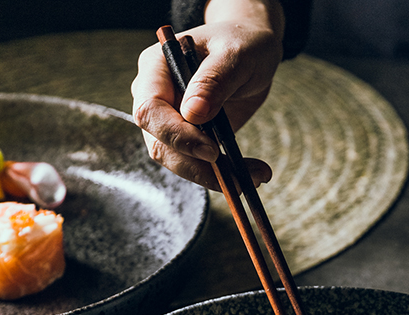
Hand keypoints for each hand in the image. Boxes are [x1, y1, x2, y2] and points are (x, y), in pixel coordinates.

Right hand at [131, 1, 284, 189]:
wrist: (252, 53)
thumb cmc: (242, 43)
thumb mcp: (235, 54)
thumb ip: (214, 80)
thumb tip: (192, 114)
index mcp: (156, 69)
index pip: (150, 111)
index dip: (176, 135)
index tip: (211, 150)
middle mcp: (156, 98)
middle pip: (161, 145)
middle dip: (198, 166)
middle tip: (238, 177)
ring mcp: (171, 122)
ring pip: (179, 162)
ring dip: (215, 177)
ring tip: (258, 175)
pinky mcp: (190, 140)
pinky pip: (199, 165)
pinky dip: (225, 175)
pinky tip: (253, 173)